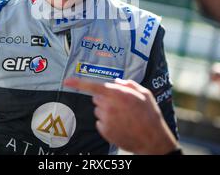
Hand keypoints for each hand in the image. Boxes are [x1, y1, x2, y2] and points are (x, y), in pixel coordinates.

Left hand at [64, 77, 178, 153]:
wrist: (152, 139)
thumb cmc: (150, 115)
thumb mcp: (145, 93)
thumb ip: (128, 85)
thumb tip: (116, 82)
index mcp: (118, 94)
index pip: (94, 86)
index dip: (79, 83)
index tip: (67, 81)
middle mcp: (109, 106)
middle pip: (96, 98)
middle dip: (105, 99)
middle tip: (120, 105)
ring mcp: (106, 120)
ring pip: (98, 110)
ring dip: (106, 111)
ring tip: (122, 116)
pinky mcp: (104, 131)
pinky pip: (100, 122)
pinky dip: (107, 122)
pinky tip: (120, 124)